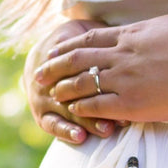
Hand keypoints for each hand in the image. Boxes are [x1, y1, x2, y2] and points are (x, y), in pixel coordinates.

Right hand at [24, 19, 117, 143]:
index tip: (126, 86)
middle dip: (100, 102)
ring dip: (88, 120)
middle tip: (124, 112)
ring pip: (67, 110)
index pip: (80, 65)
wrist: (41, 55)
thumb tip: (117, 29)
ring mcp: (42, 97)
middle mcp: (50, 77)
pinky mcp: (41, 114)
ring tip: (106, 130)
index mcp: (62, 55)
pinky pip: (51, 124)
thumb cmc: (74, 41)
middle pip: (75, 91)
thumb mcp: (82, 29)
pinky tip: (80, 138)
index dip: (101, 75)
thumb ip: (95, 32)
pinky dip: (65, 131)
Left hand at [34, 12, 167, 122]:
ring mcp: (126, 79)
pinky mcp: (134, 103)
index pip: (90, 39)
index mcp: (132, 34)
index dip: (68, 46)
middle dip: (55, 67)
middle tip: (39, 74)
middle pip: (77, 59)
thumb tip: (156, 30)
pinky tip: (74, 112)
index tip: (55, 50)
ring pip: (82, 83)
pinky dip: (83, 108)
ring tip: (52, 95)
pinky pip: (98, 106)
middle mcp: (123, 55)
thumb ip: (158, 31)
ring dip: (64, 89)